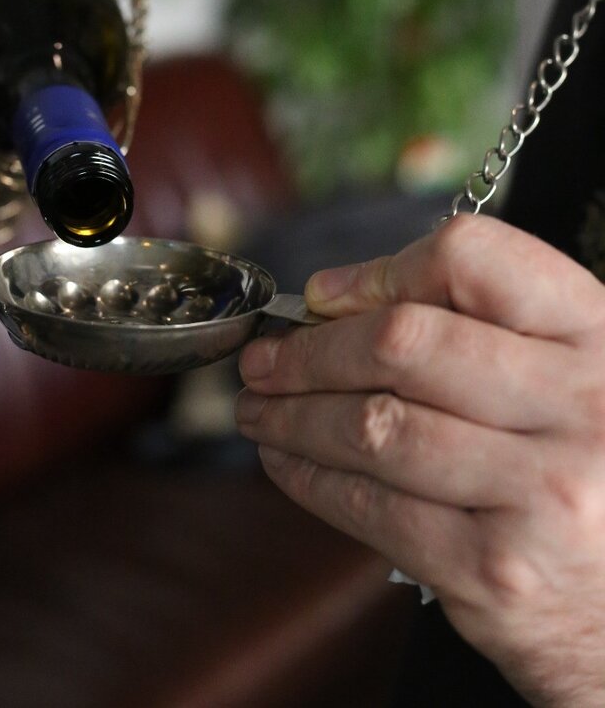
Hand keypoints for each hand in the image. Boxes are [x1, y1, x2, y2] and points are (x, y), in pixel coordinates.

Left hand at [236, 214, 604, 705]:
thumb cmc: (584, 469)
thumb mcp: (565, 375)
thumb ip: (478, 325)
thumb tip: (334, 299)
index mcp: (596, 335)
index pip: (474, 260)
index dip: (382, 271)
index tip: (325, 297)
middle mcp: (580, 405)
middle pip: (403, 343)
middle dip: (309, 351)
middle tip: (263, 359)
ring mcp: (542, 492)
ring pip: (373, 425)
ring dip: (293, 414)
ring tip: (259, 408)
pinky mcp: (497, 569)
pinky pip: (372, 506)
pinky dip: (309, 478)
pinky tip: (285, 461)